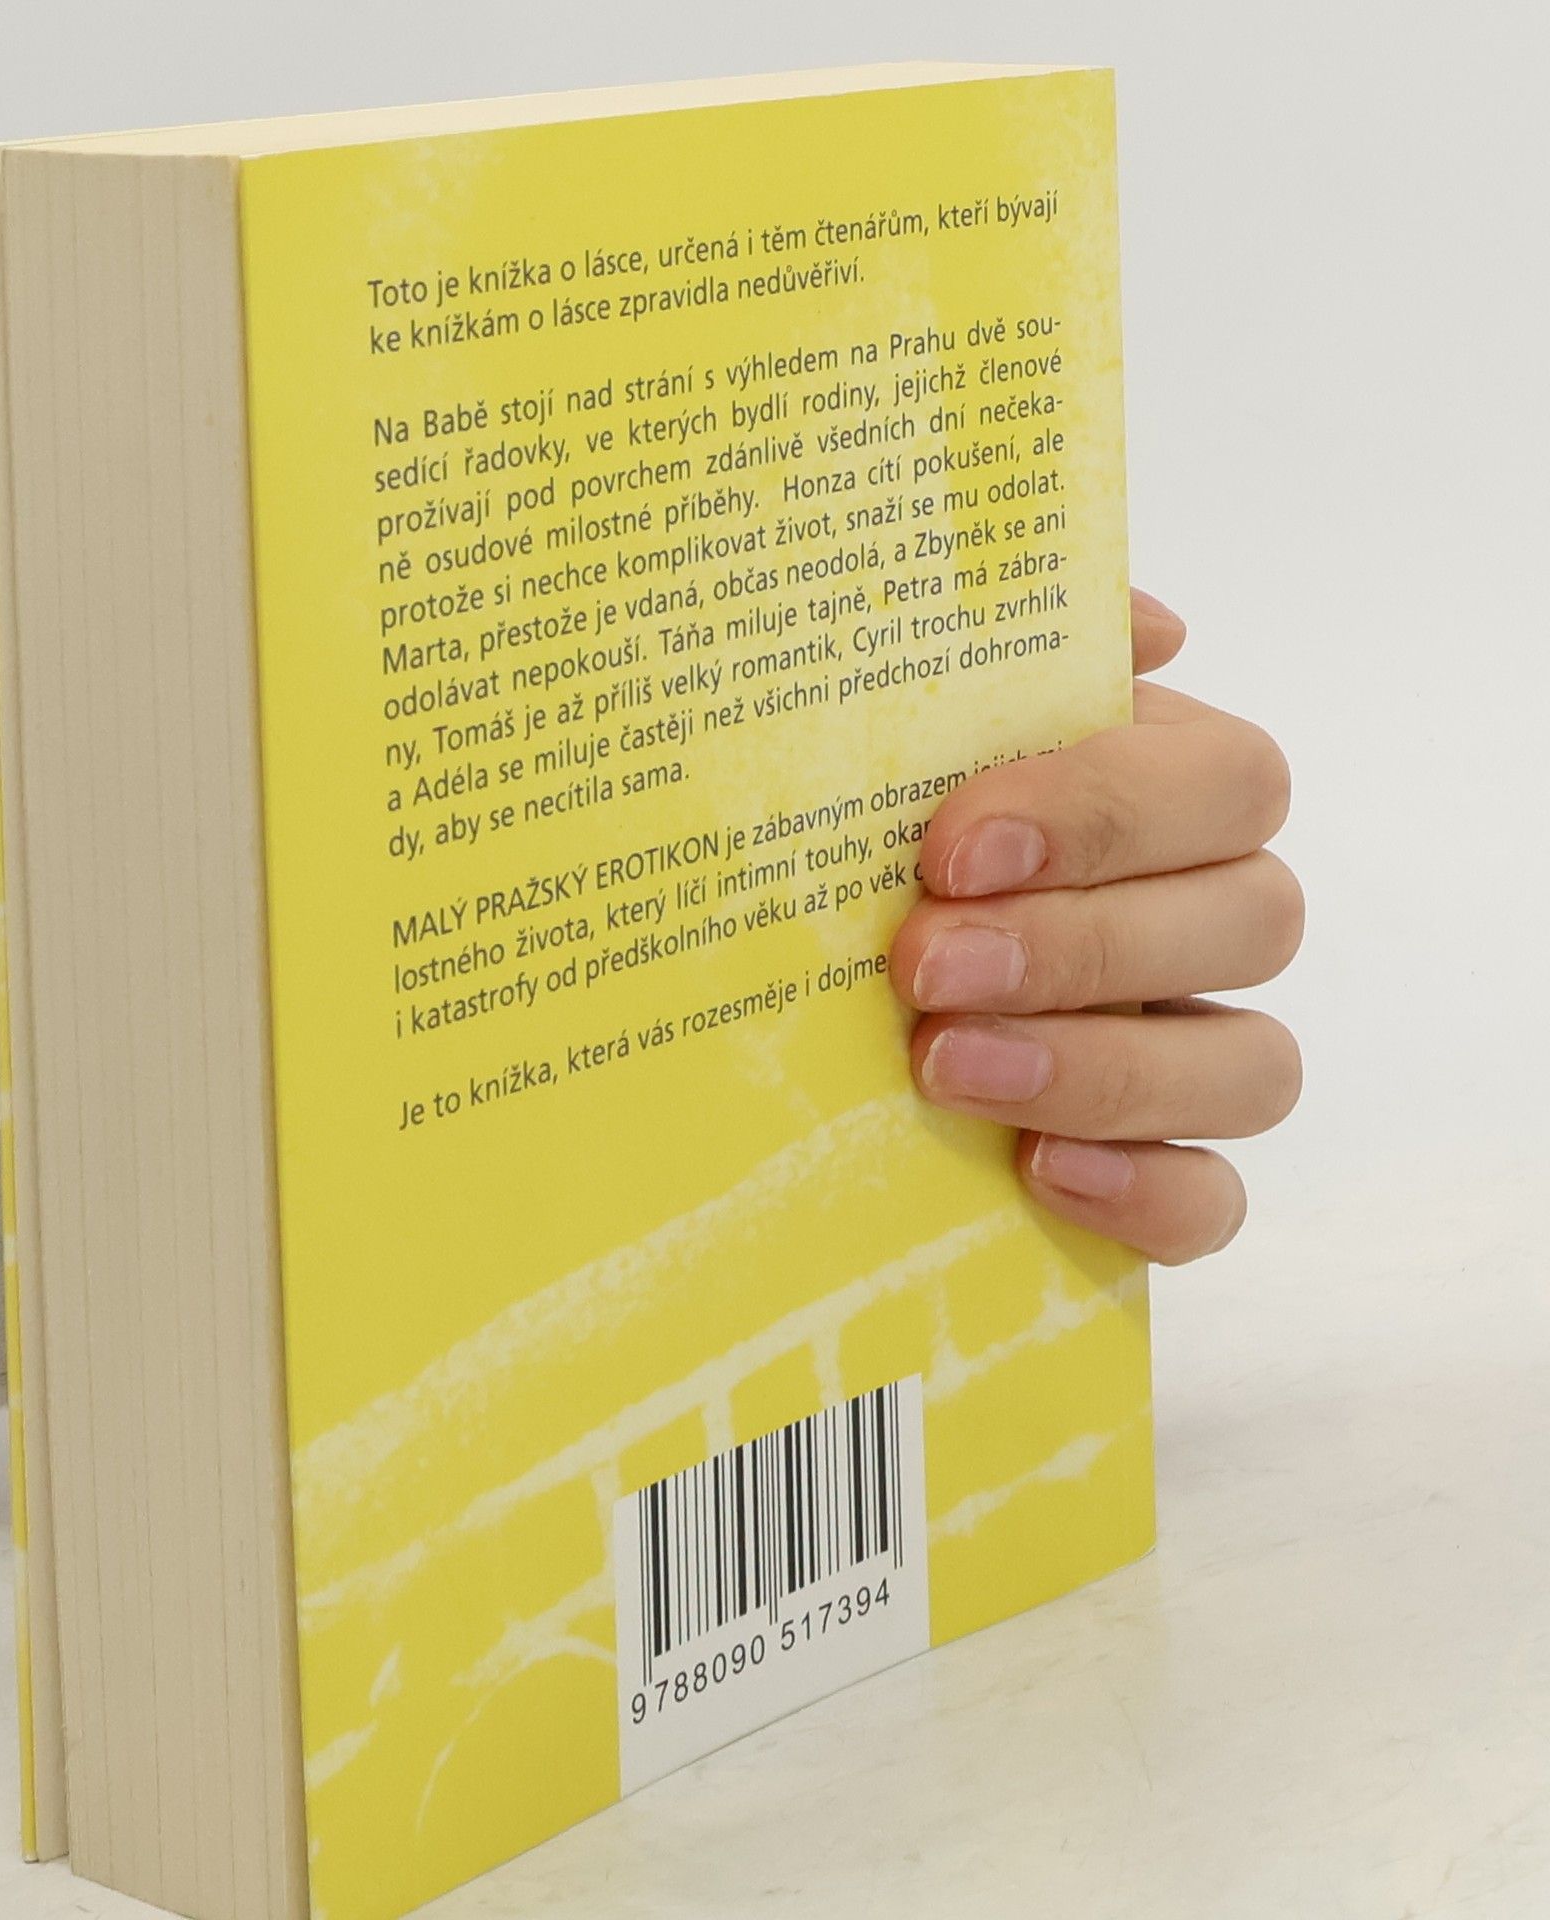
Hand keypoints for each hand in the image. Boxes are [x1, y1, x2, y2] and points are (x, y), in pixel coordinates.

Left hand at [890, 589, 1302, 1263]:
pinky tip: (1036, 1172)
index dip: (1108, 815)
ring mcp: (1188, 1050)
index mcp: (1160, 792)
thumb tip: (1151, 626)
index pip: (1227, 784)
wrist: (766, 970)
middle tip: (923, 966)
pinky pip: (1214, 1202)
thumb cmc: (850, 825)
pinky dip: (1145, 1193)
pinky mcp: (1153, 1171)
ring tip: (947, 1069)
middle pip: (1254, 922)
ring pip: (1252, 1066)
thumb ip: (1002, 655)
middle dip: (1083, 946)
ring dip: (1106, 1068)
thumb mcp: (891, 722)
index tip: (952, 848)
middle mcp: (1199, 917)